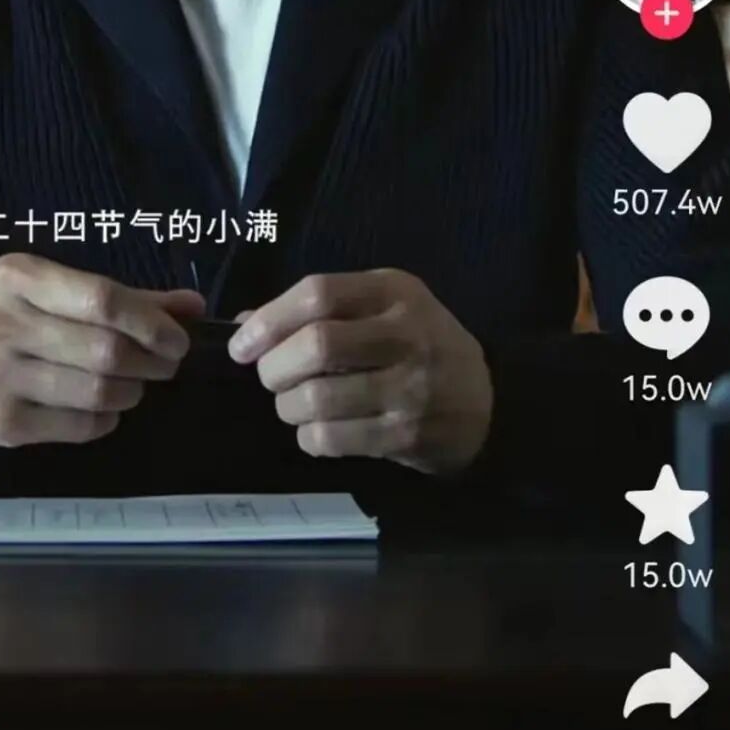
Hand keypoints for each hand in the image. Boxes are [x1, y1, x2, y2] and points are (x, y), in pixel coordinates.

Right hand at [0, 252, 204, 447]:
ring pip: (97, 392)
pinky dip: (106, 419)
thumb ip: (124, 298)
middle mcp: (4, 323)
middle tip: (164, 365)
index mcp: (18, 277)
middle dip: (151, 362)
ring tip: (132, 385)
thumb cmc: (6, 320)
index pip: (102, 299)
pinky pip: (80, 426)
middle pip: (106, 350)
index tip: (177, 338)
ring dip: (131, 392)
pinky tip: (102, 408)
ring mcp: (0, 376)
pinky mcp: (4, 422)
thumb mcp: (50, 292)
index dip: (151, 323)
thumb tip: (192, 307)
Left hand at [227, 268, 491, 473]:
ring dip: (287, 406)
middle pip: (316, 345)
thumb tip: (246, 325)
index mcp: (393, 291)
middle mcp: (405, 334)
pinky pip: (333, 439)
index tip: (243, 344)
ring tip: (292, 404)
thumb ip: (318, 310)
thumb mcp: (380, 307)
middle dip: (274, 367)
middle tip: (270, 377)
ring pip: (318, 398)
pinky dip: (309, 437)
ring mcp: (410, 387)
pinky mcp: (406, 435)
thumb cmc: (419, 344)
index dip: (270, 319)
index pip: (317, 294)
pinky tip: (317, 429)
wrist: (486, 402)